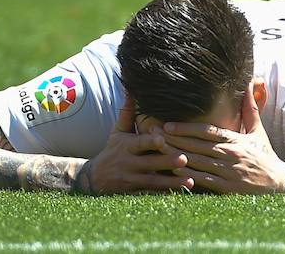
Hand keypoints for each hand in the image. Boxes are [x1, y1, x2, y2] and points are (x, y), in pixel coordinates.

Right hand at [73, 96, 192, 194]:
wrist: (93, 179)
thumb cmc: (112, 150)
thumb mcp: (118, 132)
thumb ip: (128, 113)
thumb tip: (132, 89)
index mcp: (127, 146)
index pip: (140, 143)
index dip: (150, 142)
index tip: (162, 140)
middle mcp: (129, 164)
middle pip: (150, 163)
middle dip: (167, 162)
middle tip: (184, 159)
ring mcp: (131, 180)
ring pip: (153, 182)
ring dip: (172, 182)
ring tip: (190, 181)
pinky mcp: (134, 194)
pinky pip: (151, 196)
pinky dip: (165, 195)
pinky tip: (181, 195)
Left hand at [163, 85, 284, 193]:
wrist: (280, 184)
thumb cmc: (266, 156)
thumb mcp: (259, 131)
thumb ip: (250, 109)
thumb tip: (250, 84)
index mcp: (235, 140)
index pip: (206, 131)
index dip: (186, 128)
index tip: (167, 125)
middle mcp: (229, 154)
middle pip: (196, 145)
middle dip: (173, 139)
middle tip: (153, 133)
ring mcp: (228, 172)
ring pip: (197, 161)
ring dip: (175, 155)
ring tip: (158, 150)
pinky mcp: (228, 188)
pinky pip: (204, 180)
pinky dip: (188, 175)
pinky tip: (174, 170)